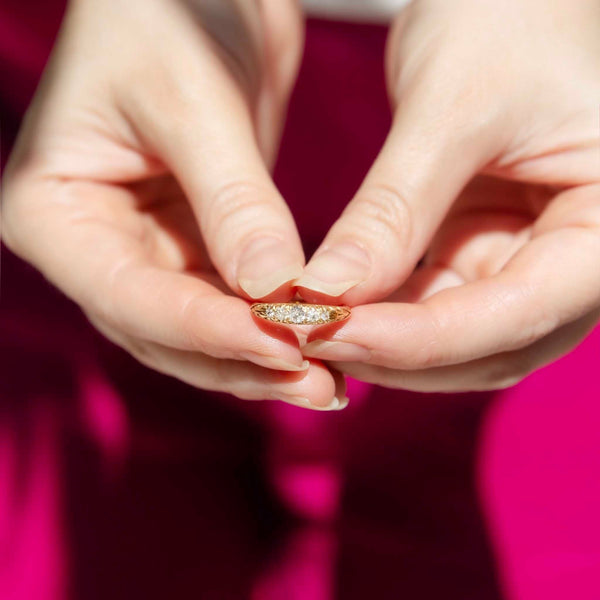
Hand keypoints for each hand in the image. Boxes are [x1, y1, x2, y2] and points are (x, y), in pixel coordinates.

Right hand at [3, 0, 345, 409]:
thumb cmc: (167, 14)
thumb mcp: (196, 102)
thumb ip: (234, 203)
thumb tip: (277, 293)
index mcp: (53, 212)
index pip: (130, 295)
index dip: (208, 329)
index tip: (286, 347)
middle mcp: (91, 246)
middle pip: (164, 331)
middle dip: (242, 360)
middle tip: (320, 388)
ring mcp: (140, 253)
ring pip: (199, 330)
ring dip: (260, 358)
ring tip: (327, 384)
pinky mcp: (189, 247)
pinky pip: (227, 302)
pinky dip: (267, 326)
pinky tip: (314, 346)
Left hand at [299, 0, 599, 390]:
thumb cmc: (510, 18)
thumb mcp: (454, 109)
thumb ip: (394, 211)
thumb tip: (326, 295)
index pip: (518, 313)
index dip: (419, 339)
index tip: (329, 333)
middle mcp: (580, 262)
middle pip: (488, 344)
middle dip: (396, 352)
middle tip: (308, 339)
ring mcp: (530, 263)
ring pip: (455, 338)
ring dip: (383, 342)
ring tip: (312, 327)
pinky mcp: (485, 254)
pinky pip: (432, 304)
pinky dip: (382, 313)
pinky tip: (334, 306)